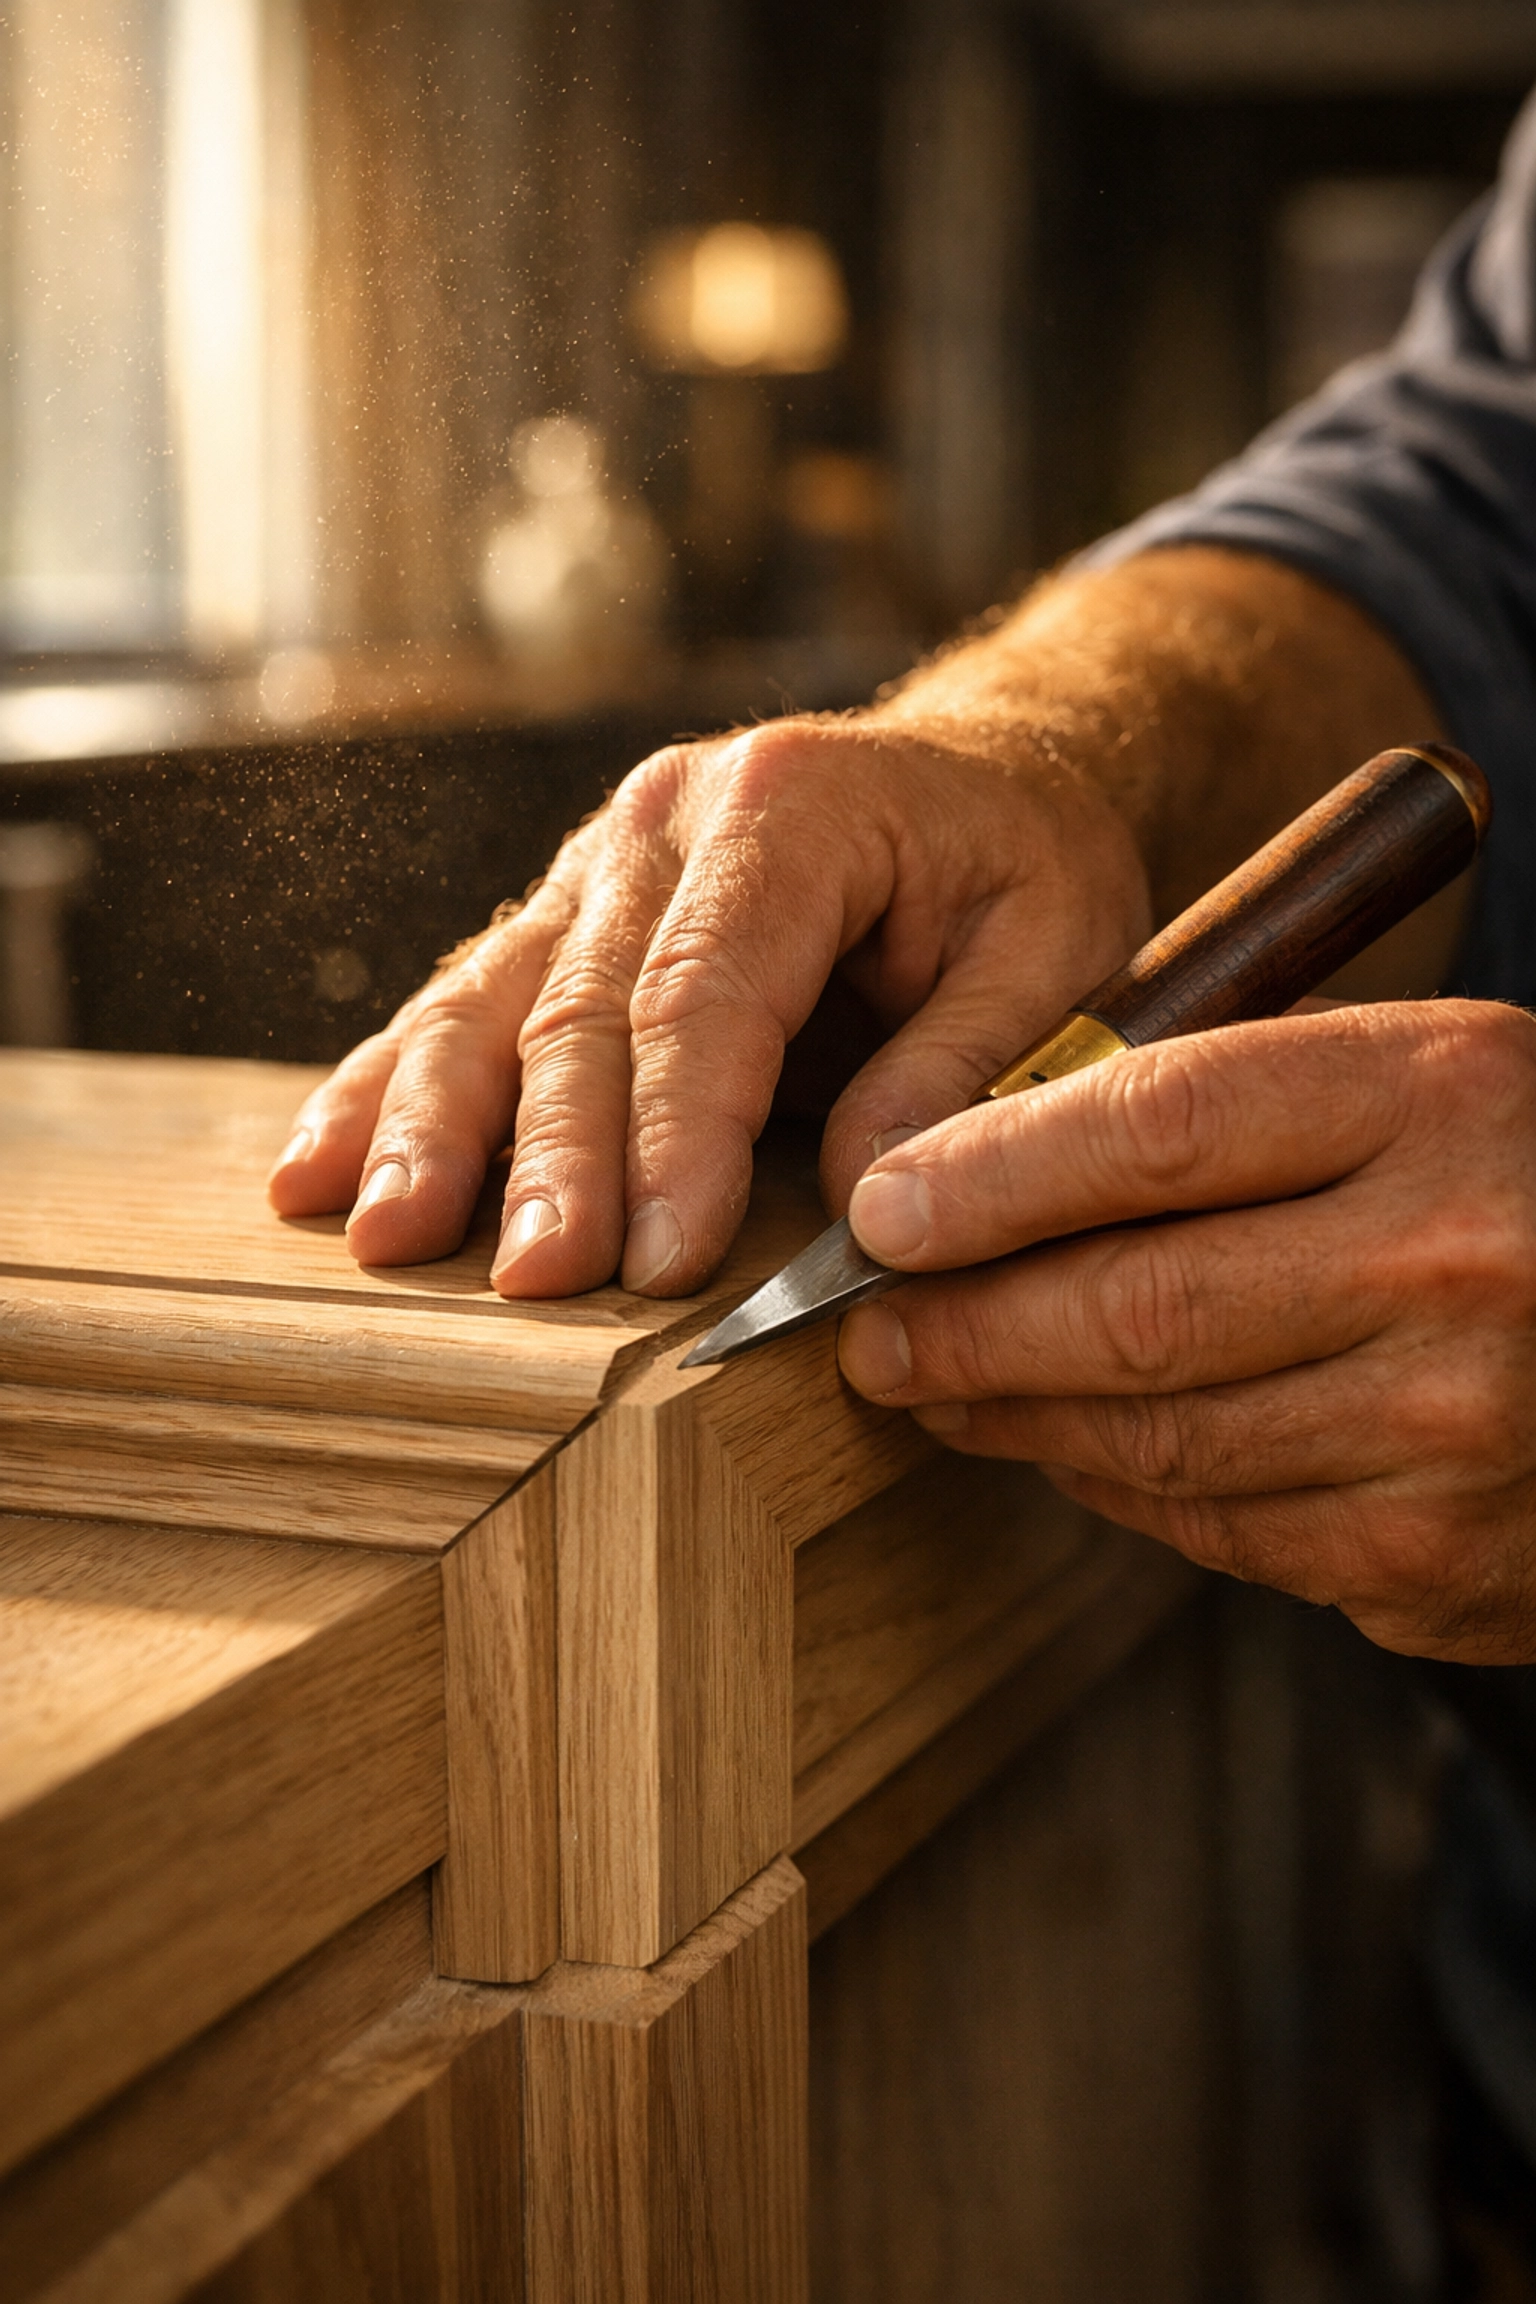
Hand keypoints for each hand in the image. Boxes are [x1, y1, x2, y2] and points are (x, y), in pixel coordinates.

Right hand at [267, 716, 1148, 1295]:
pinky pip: (468, 998)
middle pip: (584, 1003)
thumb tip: (856, 1199)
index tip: (655, 1261)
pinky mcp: (568, 913)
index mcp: (793, 808)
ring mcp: (602, 860)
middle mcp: (670, 818)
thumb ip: (966, 1066)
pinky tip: (320, 1167)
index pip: (709, 990)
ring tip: (384, 1239)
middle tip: (529, 1286)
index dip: (675, 1133)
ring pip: (493, 998)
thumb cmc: (1024, 867)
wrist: (980, 774)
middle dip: (549, 1154)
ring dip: (434, 1126)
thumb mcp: (1057, 948)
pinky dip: (392, 1087)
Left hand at [836, 1000, 1535, 1663]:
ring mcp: (1454, 1430)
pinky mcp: (1440, 1562)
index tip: (878, 1210)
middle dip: (962, 1328)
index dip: (988, 1176)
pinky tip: (1067, 1447)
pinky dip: (1117, 1489)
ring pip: (1158, 1440)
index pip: (1155, 1129)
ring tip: (937, 1387)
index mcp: (1438, 1094)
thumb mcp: (1411, 1075)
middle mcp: (1455, 1261)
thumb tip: (974, 1161)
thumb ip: (1229, 1095)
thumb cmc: (1511, 1179)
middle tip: (866, 1332)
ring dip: (1016, 1420)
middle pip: (1134, 1307)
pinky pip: (1218, 1530)